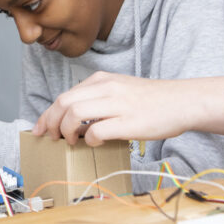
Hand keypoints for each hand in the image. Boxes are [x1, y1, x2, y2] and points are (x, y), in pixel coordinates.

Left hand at [33, 72, 190, 144]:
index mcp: (102, 80)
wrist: (183, 101)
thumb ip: (97, 98)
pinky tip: (94, 143)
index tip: (40, 128)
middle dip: (51, 123)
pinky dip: (89, 139)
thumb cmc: (152, 100)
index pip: (64, 96)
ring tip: (71, 141)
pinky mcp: (128, 122)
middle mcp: (107, 88)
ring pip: (74, 113)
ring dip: (66, 131)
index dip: (47, 114)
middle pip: (64, 103)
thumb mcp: (120, 89)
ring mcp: (117, 104)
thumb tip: (73, 120)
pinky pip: (96, 130)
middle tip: (51, 137)